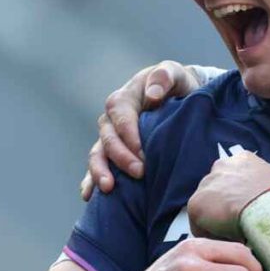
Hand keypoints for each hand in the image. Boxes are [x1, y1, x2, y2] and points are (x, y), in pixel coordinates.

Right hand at [81, 61, 201, 200]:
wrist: (180, 97)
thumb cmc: (178, 84)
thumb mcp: (175, 74)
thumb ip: (164, 77)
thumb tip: (152, 94)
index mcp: (125, 98)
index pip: (120, 115)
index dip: (128, 134)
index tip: (143, 152)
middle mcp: (112, 119)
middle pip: (108, 139)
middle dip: (120, 157)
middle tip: (139, 173)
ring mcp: (110, 137)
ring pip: (98, 155)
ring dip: (100, 171)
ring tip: (108, 188)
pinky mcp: (113, 152)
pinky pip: (98, 166)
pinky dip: (91, 180)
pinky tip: (88, 196)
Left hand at [188, 152, 269, 241]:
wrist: (267, 211)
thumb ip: (268, 186)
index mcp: (243, 159)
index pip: (236, 176)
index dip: (240, 194)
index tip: (246, 208)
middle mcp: (222, 166)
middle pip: (219, 189)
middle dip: (226, 204)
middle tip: (239, 222)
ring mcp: (207, 184)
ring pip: (209, 207)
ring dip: (217, 220)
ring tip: (233, 235)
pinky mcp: (195, 204)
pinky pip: (200, 225)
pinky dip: (212, 235)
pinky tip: (226, 242)